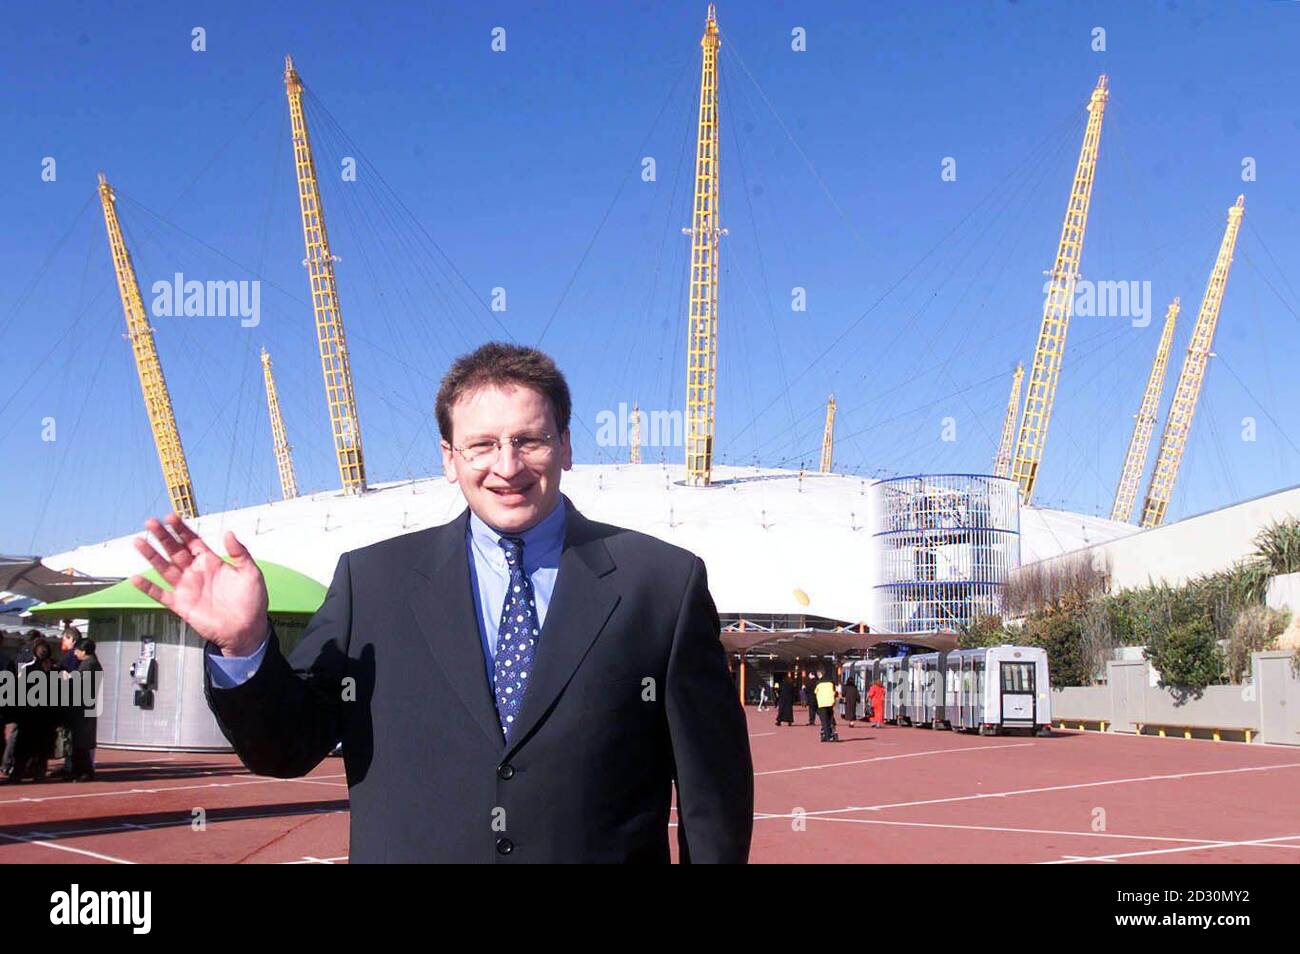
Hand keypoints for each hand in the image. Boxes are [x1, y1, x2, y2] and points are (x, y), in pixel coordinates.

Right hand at [130, 513, 268, 656]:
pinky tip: (137, 579)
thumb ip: (240, 553)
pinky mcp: (181, 605)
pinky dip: (149, 587)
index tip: (171, 517)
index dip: (181, 529)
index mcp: (211, 562)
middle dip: (163, 537)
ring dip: (151, 556)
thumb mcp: (250, 573)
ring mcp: (187, 588)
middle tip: (151, 523)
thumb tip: (229, 533)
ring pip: (164, 568)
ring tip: (139, 542)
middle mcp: (196, 572)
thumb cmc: (251, 602)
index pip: (192, 541)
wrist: (247, 630)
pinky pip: (161, 595)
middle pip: (175, 550)